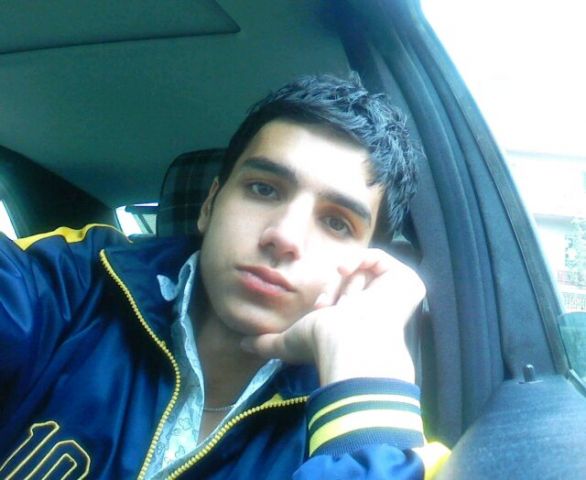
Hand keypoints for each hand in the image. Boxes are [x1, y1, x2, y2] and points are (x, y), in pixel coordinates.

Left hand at [241, 248, 425, 385]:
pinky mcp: (408, 282)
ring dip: (345, 278)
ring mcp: (395, 295)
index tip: (319, 309)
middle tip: (329, 305)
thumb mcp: (289, 342)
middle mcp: (379, 309)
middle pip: (351, 280)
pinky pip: (379, 258)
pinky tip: (344, 270)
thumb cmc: (324, 345)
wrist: (351, 344)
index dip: (326, 297)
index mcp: (358, 322)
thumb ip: (267, 343)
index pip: (340, 297)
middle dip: (336, 288)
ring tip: (339, 295)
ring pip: (362, 270)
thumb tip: (243, 344)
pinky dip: (359, 259)